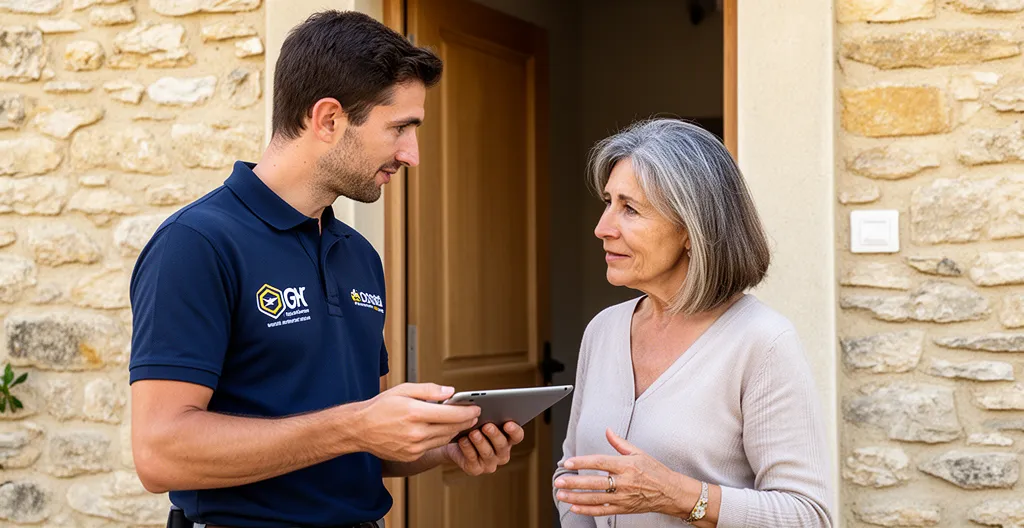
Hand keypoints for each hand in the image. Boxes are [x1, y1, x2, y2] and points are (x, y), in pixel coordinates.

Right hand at [353, 383, 480, 461]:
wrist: (359, 429)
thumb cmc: (380, 406)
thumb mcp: (403, 390)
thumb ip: (429, 390)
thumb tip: (451, 392)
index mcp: (415, 413)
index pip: (451, 414)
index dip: (468, 412)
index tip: (476, 408)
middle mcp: (416, 433)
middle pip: (451, 428)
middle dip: (466, 422)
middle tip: (474, 415)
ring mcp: (413, 447)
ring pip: (443, 439)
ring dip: (455, 431)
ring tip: (462, 422)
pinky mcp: (411, 456)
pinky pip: (432, 447)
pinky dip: (439, 438)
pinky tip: (443, 431)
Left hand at [443, 421, 524, 475]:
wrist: (454, 442)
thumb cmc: (471, 427)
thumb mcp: (480, 419)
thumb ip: (487, 414)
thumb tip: (484, 408)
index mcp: (508, 438)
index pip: (517, 436)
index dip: (514, 430)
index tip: (508, 424)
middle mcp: (502, 452)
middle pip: (502, 445)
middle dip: (495, 435)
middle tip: (487, 426)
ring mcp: (490, 463)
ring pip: (487, 453)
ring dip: (480, 442)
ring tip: (473, 433)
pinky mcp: (476, 469)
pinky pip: (473, 459)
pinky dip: (467, 448)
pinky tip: (463, 440)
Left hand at [553, 428, 693, 517]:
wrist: (670, 492)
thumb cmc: (654, 470)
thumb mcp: (638, 452)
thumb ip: (619, 443)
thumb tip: (607, 430)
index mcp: (626, 465)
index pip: (600, 462)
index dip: (582, 462)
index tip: (568, 462)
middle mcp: (623, 482)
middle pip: (594, 482)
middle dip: (574, 482)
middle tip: (559, 481)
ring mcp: (623, 497)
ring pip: (595, 498)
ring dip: (576, 497)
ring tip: (561, 494)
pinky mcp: (623, 509)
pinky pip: (602, 511)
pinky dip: (587, 510)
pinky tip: (574, 507)